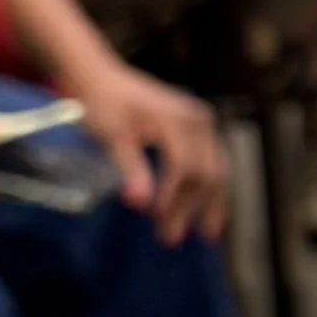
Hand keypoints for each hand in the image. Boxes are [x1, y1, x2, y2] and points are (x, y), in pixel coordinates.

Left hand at [79, 64, 227, 245]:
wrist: (98, 76)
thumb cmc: (101, 103)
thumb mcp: (111, 135)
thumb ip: (130, 168)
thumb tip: (140, 204)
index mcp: (178, 120)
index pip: (184, 168)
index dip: (174, 199)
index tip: (157, 223)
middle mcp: (199, 120)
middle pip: (206, 172)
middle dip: (193, 208)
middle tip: (173, 239)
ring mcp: (203, 122)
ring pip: (217, 169)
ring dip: (210, 203)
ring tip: (207, 234)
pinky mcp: (200, 127)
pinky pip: (214, 162)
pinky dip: (211, 188)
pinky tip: (208, 208)